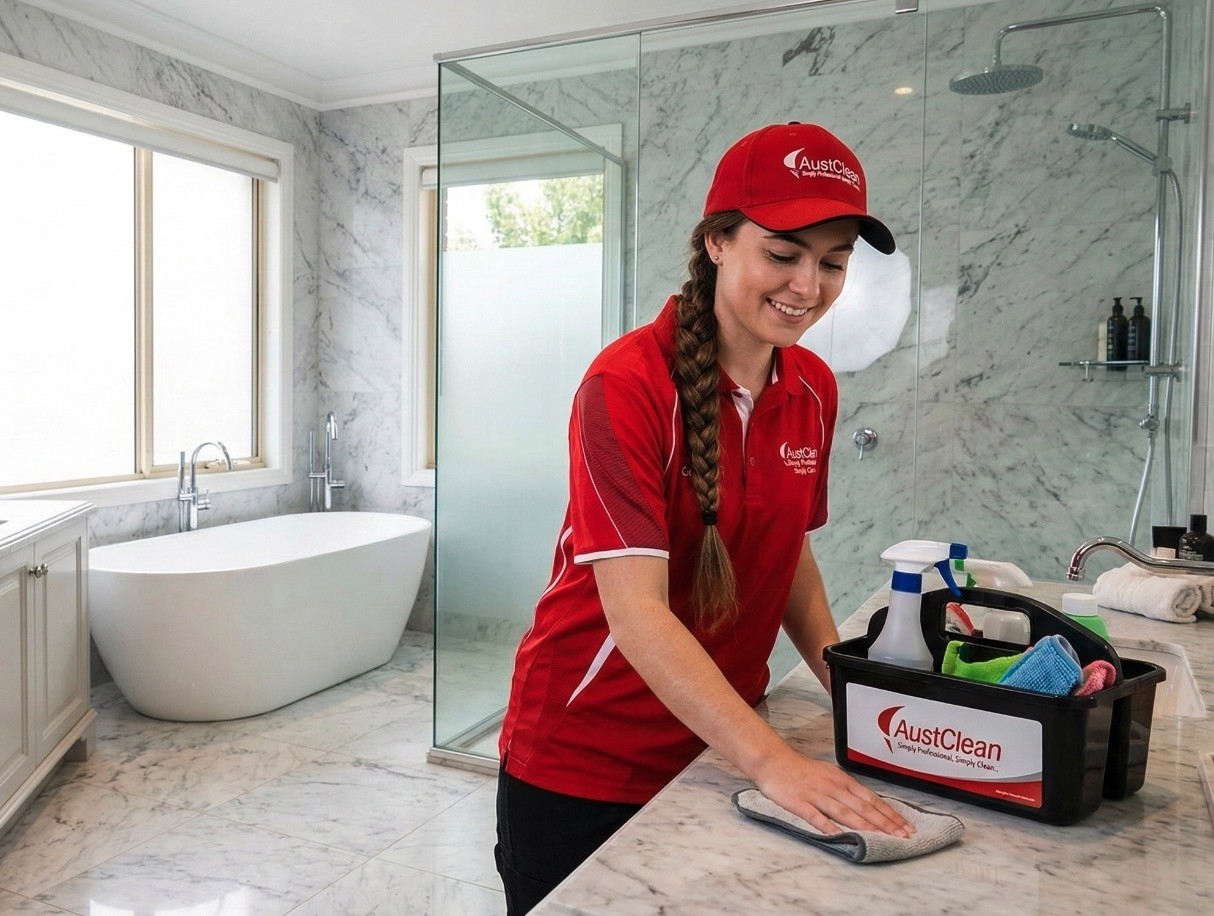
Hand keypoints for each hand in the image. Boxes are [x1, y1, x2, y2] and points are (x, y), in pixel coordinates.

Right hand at [754, 747, 913, 837]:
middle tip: (903, 836)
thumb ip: (847, 790)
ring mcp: (817, 796)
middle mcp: (833, 787)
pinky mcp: (800, 803)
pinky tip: (842, 837)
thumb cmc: (801, 769)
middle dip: (886, 823)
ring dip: (867, 827)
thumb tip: (867, 806)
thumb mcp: (829, 774)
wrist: (773, 760)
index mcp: (842, 780)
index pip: (871, 799)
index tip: (905, 826)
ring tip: (883, 838)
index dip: (890, 814)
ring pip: (846, 813)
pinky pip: (818, 817)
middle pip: (864, 807)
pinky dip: (831, 828)